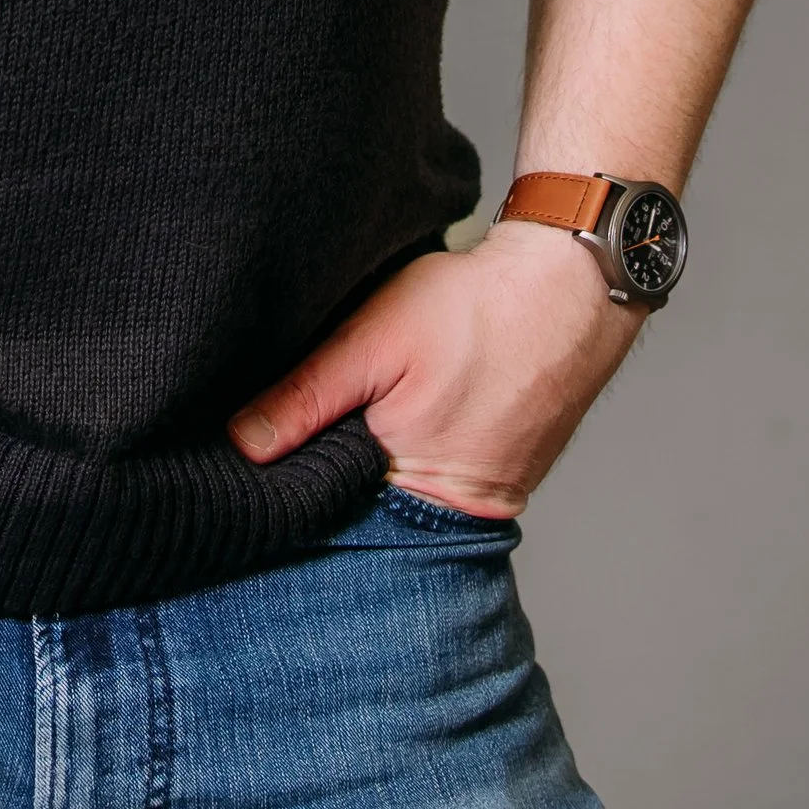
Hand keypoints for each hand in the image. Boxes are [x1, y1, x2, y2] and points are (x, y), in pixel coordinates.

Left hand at [225, 219, 642, 518]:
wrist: (568, 289)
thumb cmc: (473, 309)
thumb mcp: (374, 340)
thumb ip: (307, 395)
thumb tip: (240, 447)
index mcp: (417, 491)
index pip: (330, 519)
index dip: (289, 493)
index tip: (248, 474)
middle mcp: (455, 514)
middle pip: (363, 513)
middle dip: (324, 484)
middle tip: (280, 448)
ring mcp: (482, 500)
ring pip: (396, 496)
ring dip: (364, 468)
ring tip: (337, 428)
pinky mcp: (498, 476)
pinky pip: (432, 480)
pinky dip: (404, 457)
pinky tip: (385, 422)